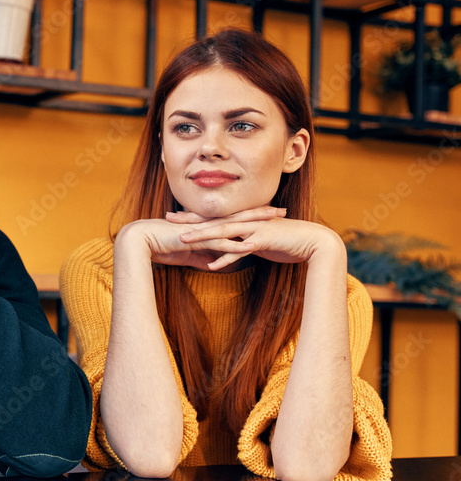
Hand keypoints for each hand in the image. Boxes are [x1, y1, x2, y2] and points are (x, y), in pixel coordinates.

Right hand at [119, 207, 280, 270]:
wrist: (140, 241)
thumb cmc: (160, 246)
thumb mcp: (188, 254)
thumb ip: (203, 257)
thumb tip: (216, 264)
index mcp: (205, 224)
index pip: (233, 217)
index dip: (251, 214)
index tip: (270, 213)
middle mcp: (206, 223)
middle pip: (239, 215)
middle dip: (261, 213)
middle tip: (282, 211)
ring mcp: (202, 230)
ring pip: (233, 225)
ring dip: (255, 224)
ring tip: (274, 223)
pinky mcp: (195, 239)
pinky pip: (219, 242)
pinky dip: (235, 244)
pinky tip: (251, 245)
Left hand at [168, 207, 342, 269]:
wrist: (312, 242)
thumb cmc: (285, 241)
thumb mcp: (259, 240)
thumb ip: (243, 242)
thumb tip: (230, 248)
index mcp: (243, 219)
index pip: (214, 216)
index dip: (194, 216)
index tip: (174, 215)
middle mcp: (246, 221)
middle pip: (213, 220)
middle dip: (190, 220)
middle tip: (168, 219)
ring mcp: (253, 230)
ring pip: (223, 232)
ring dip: (202, 236)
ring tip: (183, 240)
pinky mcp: (262, 241)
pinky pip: (240, 251)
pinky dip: (225, 258)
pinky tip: (211, 265)